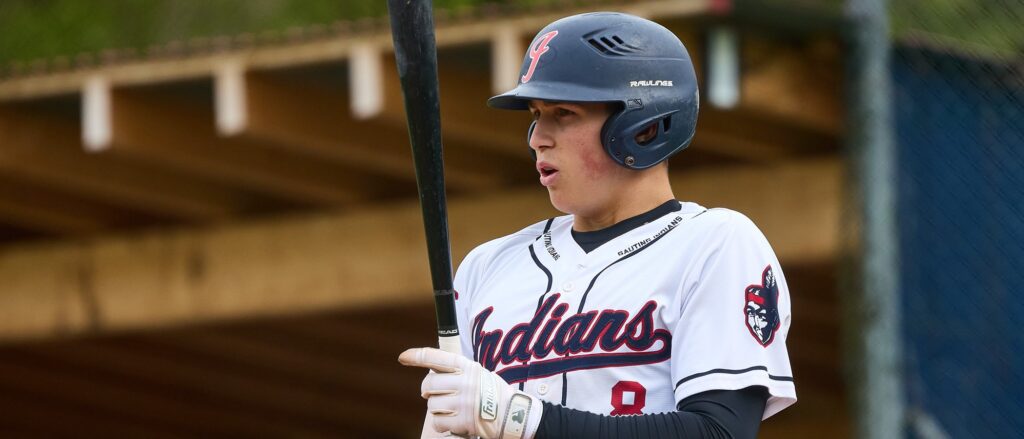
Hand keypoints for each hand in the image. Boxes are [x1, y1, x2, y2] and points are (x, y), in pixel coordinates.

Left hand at [399, 347, 542, 438]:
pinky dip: (443, 424)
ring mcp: (463, 402)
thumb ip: (457, 371)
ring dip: (438, 410)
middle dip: (428, 391)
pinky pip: (439, 423)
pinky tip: (454, 422)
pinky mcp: (464, 421)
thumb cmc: (493, 393)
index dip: (416, 356)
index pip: (436, 358)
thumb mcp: (477, 373)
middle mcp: (464, 382)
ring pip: (432, 405)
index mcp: (467, 367)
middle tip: (434, 395)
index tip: (403, 357)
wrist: (513, 414)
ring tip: (452, 410)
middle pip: (428, 385)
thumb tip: (431, 372)